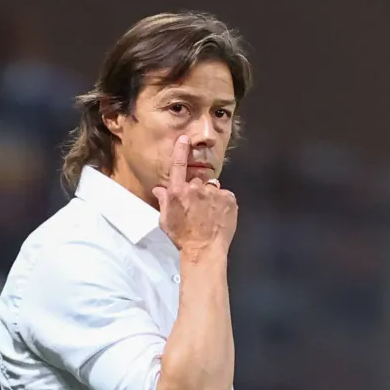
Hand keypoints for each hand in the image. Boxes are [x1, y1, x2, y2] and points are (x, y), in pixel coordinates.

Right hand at [152, 135, 237, 257]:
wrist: (205, 250)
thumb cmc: (182, 238)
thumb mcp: (166, 220)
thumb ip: (164, 201)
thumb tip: (159, 189)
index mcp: (178, 192)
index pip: (178, 165)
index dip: (181, 150)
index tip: (185, 139)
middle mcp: (196, 188)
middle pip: (198, 181)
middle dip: (198, 190)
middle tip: (198, 208)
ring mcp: (214, 193)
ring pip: (213, 188)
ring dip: (212, 197)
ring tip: (210, 214)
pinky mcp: (229, 199)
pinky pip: (226, 196)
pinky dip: (224, 203)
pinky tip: (219, 216)